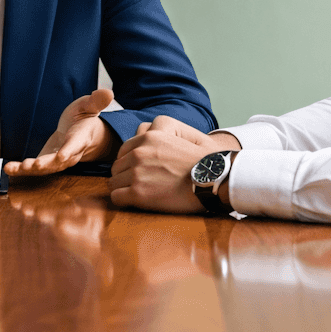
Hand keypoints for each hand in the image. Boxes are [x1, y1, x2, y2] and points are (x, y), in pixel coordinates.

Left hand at [3, 87, 116, 177]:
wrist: (78, 133)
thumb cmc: (83, 119)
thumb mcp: (89, 106)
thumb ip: (96, 101)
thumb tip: (108, 92)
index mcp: (80, 138)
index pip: (75, 146)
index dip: (69, 151)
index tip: (62, 156)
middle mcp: (69, 153)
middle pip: (59, 162)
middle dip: (46, 165)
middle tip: (34, 165)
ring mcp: (57, 160)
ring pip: (46, 168)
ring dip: (31, 170)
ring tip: (18, 168)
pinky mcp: (45, 162)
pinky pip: (34, 168)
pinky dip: (20, 170)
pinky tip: (8, 168)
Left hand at [107, 116, 224, 212]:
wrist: (216, 181)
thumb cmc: (206, 162)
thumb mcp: (186, 134)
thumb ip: (163, 129)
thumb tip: (143, 129)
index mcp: (151, 136)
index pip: (125, 148)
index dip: (131, 161)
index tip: (142, 170)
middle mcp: (140, 151)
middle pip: (117, 165)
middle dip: (126, 174)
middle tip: (142, 184)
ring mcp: (137, 172)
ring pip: (114, 181)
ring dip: (124, 188)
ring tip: (141, 194)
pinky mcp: (138, 193)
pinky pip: (117, 197)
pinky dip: (123, 201)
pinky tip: (136, 202)